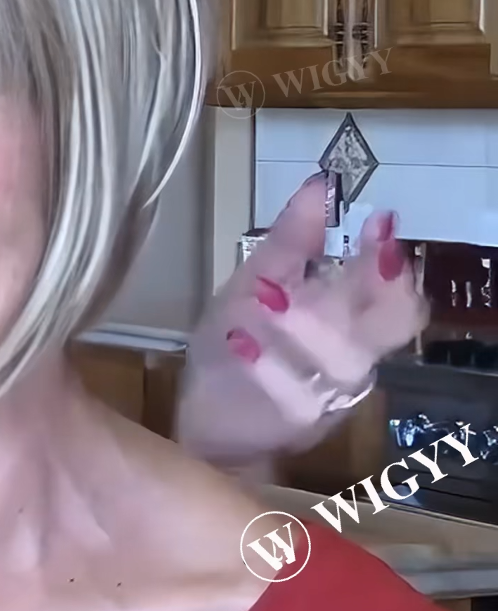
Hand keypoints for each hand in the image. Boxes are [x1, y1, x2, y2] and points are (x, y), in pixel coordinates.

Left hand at [177, 175, 427, 468]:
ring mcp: (330, 396)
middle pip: (383, 329)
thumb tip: (321, 184)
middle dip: (363, 294)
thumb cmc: (241, 341)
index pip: (397, 298)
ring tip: (264, 299)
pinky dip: (270, 368)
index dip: (393, 266)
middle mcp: (351, 358)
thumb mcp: (257, 281)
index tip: (377, 227)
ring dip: (302, 328)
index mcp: (347, 319)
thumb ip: (291, 241)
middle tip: (332, 267)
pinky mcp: (297, 427)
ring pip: (341, 361)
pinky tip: (242, 342)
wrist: (213, 417)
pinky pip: (296, 397)